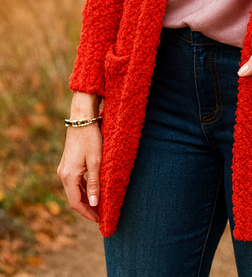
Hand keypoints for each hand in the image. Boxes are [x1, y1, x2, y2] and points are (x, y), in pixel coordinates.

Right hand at [57, 93, 101, 222]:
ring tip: (99, 205)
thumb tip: (93, 204)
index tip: (99, 220)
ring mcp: (64, 169)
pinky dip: (83, 189)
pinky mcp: (67, 163)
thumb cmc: (91, 138)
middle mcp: (63, 174)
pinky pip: (74, 182)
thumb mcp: (96, 161)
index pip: (76, 203)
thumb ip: (94, 183)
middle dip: (87, 208)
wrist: (82, 119)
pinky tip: (93, 190)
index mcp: (68, 176)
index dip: (87, 213)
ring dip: (85, 199)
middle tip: (101, 215)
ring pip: (74, 190)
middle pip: (73, 198)